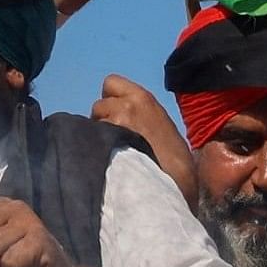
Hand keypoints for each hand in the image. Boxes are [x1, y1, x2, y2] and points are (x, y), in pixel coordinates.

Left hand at [93, 75, 201, 206]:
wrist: (176, 183)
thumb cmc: (177, 161)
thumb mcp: (163, 126)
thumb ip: (141, 116)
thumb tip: (123, 119)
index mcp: (143, 98)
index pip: (111, 83)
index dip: (110, 99)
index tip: (117, 115)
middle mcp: (125, 106)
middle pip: (98, 106)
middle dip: (103, 120)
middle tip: (114, 140)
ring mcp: (113, 125)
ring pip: (91, 125)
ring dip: (97, 138)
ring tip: (113, 155)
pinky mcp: (103, 145)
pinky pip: (89, 143)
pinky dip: (94, 152)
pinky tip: (107, 163)